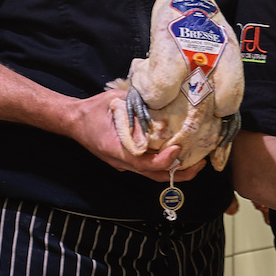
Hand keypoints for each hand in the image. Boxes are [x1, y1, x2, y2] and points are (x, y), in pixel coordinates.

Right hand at [66, 89, 204, 182]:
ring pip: (153, 174)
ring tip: (196, 162)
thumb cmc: (94, 111)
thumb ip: (137, 104)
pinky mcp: (128, 159)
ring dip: (175, 170)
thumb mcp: (115, 102)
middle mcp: (123, 161)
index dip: (163, 159)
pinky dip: (166, 164)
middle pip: (153, 175)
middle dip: (178, 173)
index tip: (178, 148)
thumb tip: (161, 100)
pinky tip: (181, 155)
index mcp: (117, 149)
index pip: (143, 163)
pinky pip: (149, 166)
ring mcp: (125, 163)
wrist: (74, 121)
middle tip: (200, 164)